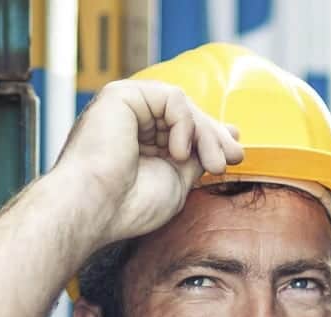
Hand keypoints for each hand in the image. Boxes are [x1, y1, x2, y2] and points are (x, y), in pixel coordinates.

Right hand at [53, 80, 244, 254]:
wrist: (95, 208)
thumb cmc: (129, 205)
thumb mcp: (177, 180)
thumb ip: (196, 158)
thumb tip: (226, 139)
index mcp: (140, 143)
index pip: (183, 129)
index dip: (211, 137)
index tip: (235, 153)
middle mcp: (131, 122)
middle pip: (187, 116)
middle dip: (214, 138)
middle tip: (233, 159)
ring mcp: (125, 107)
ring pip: (183, 106)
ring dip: (205, 134)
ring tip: (212, 164)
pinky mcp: (121, 95)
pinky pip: (172, 97)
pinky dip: (183, 123)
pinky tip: (176, 152)